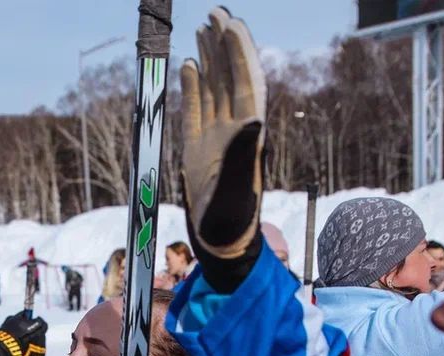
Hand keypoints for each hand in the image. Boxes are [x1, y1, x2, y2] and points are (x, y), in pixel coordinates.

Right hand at [179, 8, 264, 261]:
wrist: (219, 245)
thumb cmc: (232, 223)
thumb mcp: (239, 189)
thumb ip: (244, 155)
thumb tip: (254, 117)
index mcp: (246, 135)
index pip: (244, 83)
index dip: (239, 54)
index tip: (231, 25)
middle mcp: (232, 130)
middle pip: (229, 78)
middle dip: (225, 46)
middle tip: (216, 13)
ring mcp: (214, 138)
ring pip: (212, 88)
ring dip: (210, 59)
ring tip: (204, 28)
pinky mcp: (196, 149)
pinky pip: (194, 110)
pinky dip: (192, 86)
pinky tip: (189, 64)